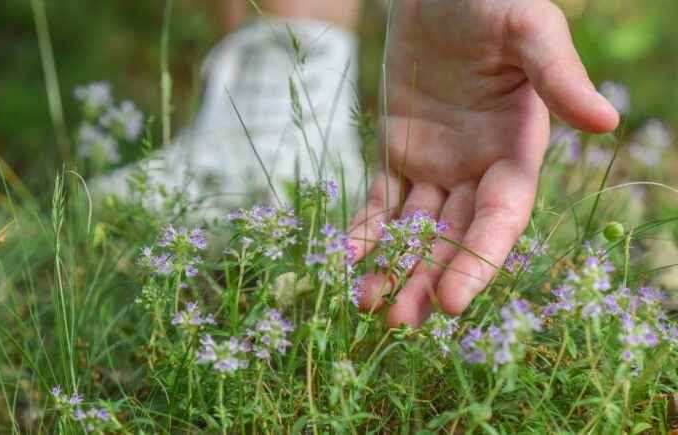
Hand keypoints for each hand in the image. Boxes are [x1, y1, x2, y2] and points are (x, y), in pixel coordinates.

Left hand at [349, 0, 618, 325]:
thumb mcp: (527, 29)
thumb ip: (557, 74)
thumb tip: (606, 121)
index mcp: (516, 150)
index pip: (499, 219)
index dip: (478, 261)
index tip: (451, 302)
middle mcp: (478, 168)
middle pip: (454, 237)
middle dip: (427, 278)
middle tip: (398, 322)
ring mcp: (436, 164)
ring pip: (416, 228)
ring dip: (394, 265)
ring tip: (367, 304)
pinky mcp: (399, 152)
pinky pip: (382, 200)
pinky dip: (367, 229)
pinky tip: (349, 258)